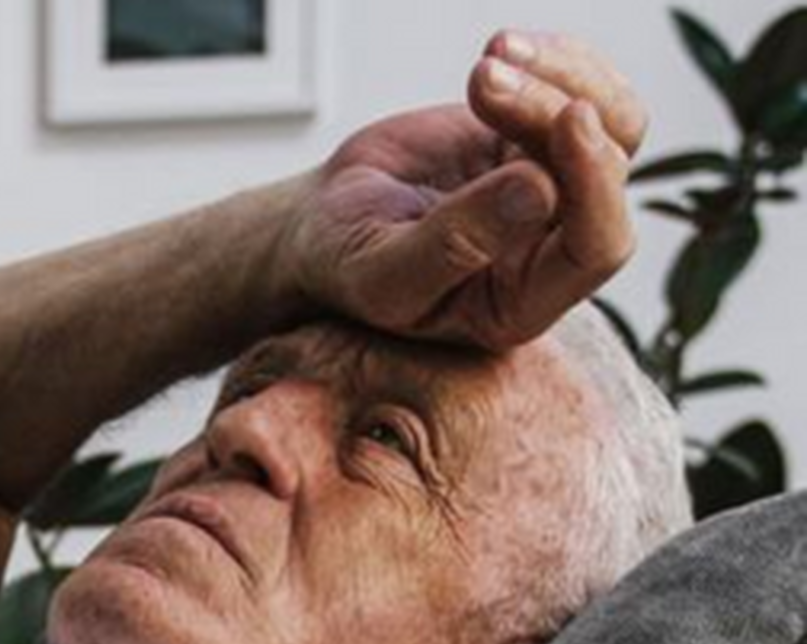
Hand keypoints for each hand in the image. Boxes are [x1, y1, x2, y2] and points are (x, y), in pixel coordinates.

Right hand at [282, 30, 647, 350]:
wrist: (323, 224)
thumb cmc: (346, 263)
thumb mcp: (384, 272)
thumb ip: (456, 243)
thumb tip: (541, 188)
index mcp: (522, 302)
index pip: (596, 249)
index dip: (597, 186)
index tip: (567, 121)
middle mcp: (550, 250)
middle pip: (604, 170)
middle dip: (549, 112)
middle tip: (480, 81)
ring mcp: (551, 192)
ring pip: (612, 125)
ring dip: (560, 78)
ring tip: (490, 58)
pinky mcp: (536, 142)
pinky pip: (584, 92)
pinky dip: (555, 60)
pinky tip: (502, 49)